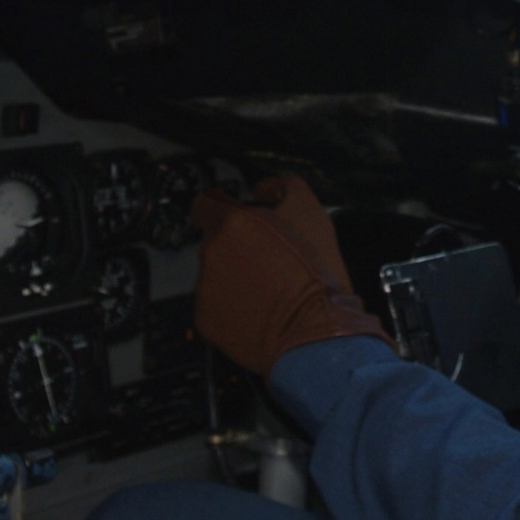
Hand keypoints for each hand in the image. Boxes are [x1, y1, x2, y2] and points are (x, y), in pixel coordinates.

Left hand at [191, 175, 386, 378]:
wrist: (314, 334)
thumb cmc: (315, 274)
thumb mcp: (312, 210)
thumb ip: (283, 185)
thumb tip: (263, 190)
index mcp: (232, 224)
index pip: (204, 204)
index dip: (222, 208)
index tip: (236, 217)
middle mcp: (211, 253)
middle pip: (216, 241)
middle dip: (238, 247)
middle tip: (271, 259)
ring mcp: (205, 289)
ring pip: (215, 273)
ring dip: (236, 277)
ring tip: (270, 289)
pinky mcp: (205, 321)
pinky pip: (215, 305)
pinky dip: (233, 306)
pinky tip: (260, 310)